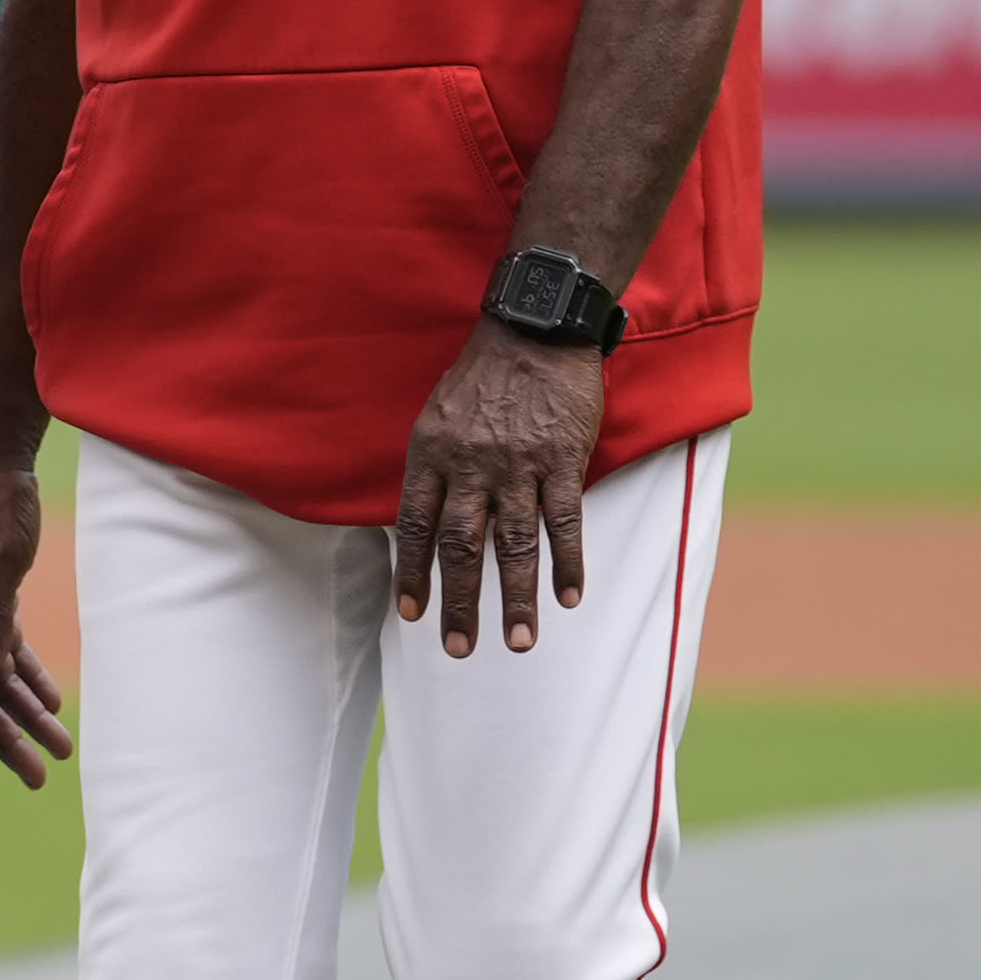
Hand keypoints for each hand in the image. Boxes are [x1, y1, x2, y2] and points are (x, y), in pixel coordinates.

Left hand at [392, 320, 606, 657]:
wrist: (534, 330)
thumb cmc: (482, 377)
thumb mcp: (436, 416)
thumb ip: (431, 470)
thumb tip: (422, 523)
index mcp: (430, 455)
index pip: (414, 527)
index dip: (411, 574)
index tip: (411, 614)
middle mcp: (470, 466)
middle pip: (460, 547)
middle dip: (459, 603)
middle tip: (458, 649)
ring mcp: (518, 465)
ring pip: (514, 544)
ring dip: (515, 598)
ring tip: (518, 642)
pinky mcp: (562, 460)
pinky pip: (564, 520)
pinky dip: (568, 562)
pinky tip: (570, 597)